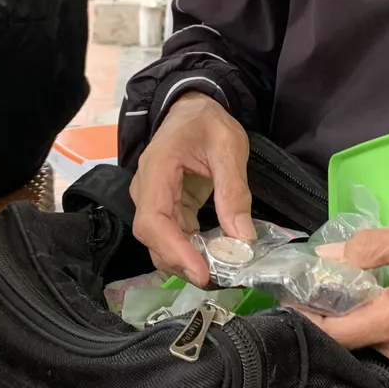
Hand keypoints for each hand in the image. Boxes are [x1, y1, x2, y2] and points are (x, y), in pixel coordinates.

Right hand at [129, 92, 254, 286]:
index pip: (154, 219)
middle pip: (152, 237)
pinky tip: (213, 260)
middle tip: (217, 279)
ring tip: (218, 275)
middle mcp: (147, 188)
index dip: (174, 249)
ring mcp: (153, 199)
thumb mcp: (229, 146)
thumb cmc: (207, 121)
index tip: (201, 271)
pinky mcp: (166, 207)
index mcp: (157, 168)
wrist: (192, 108)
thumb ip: (234, 190)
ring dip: (185, 261)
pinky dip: (190, 251)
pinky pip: (173, 235)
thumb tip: (242, 239)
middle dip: (181, 262)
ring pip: (159, 241)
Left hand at [304, 217, 388, 373]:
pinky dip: (385, 316)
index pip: (333, 332)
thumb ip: (375, 246)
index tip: (288, 291)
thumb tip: (330, 256)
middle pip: (350, 334)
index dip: (304, 313)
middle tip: (324, 271)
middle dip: (333, 304)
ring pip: (373, 335)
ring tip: (358, 275)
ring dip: (362, 308)